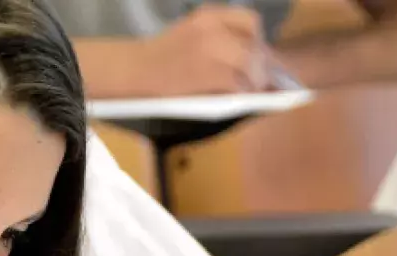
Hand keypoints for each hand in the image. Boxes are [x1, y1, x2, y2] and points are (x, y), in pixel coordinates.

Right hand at [140, 5, 269, 95]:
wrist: (132, 71)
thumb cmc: (158, 58)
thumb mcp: (189, 35)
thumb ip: (217, 39)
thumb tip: (251, 59)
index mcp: (208, 15)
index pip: (249, 22)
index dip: (259, 41)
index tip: (259, 56)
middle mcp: (213, 27)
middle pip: (254, 45)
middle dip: (263, 65)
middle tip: (263, 80)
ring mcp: (211, 49)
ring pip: (251, 63)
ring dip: (257, 80)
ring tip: (253, 91)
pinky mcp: (208, 72)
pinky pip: (238, 82)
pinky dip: (243, 92)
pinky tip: (240, 98)